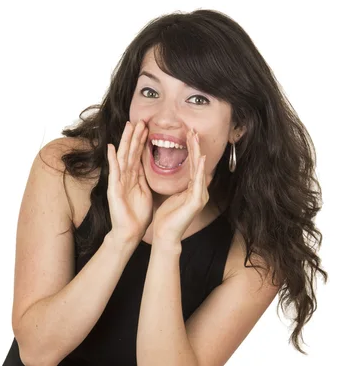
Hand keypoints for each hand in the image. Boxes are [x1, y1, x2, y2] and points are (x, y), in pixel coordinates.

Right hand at [107, 120, 152, 241]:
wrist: (130, 232)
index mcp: (134, 178)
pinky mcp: (114, 190)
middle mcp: (125, 177)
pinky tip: (111, 148)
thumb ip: (145, 179)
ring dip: (126, 142)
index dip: (142, 141)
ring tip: (129, 126)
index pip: (138, 155)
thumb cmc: (138, 215)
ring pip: (123, 157)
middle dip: (135, 136)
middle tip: (141, 120)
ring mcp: (118, 182)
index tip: (148, 127)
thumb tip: (149, 168)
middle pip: (130, 152)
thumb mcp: (146, 192)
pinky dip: (112, 160)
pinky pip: (113, 172)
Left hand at [152, 129, 207, 243]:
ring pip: (198, 170)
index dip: (191, 150)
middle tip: (193, 130)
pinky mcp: (196, 202)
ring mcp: (199, 197)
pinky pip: (198, 183)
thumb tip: (176, 174)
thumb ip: (178, 185)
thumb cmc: (167, 217)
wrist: (166, 235)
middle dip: (195, 147)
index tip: (188, 135)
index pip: (192, 166)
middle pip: (197, 165)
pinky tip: (200, 159)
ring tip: (195, 138)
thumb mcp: (172, 196)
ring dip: (197, 153)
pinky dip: (199, 170)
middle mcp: (199, 192)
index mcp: (193, 190)